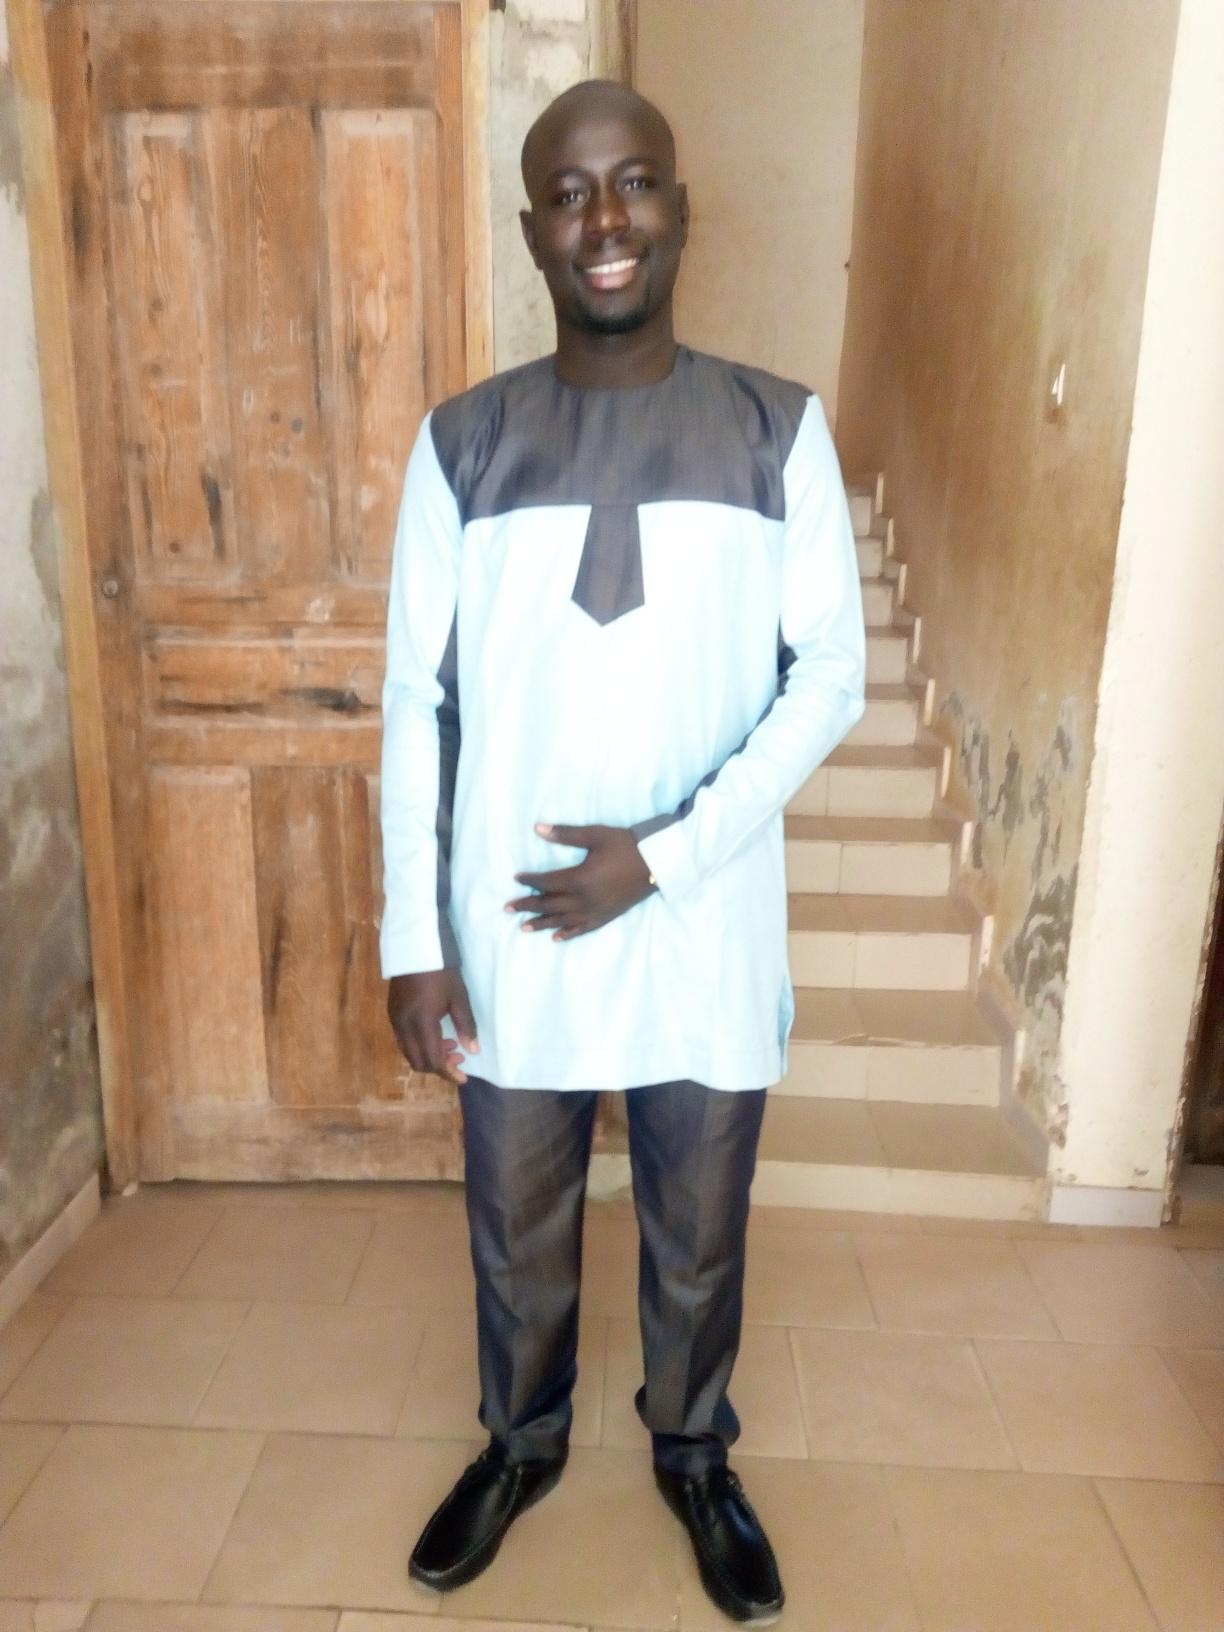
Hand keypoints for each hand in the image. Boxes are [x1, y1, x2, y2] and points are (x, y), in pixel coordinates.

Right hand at [387, 969, 478, 1084]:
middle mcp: (404, 1026)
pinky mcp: (391, 1013)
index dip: (449, 1073)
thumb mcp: (459, 997)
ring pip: (409, 1052)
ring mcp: (395, 1020)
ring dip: (428, 1055)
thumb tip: (473, 1051)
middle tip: (459, 1058)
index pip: (433, 1060)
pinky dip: (419, 1045)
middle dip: (439, 1066)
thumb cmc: (442, 971)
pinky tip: (435, 1035)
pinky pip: (403, 1040)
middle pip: (418, 1062)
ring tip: (450, 1045)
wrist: (416, 946)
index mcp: (422, 1023)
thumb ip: (466, 1026)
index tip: (463, 1078)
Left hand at [507, 823, 656, 941]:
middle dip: (528, 906)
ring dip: (542, 924)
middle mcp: (584, 900)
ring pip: (563, 920)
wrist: (657, 862)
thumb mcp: (595, 835)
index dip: (530, 881)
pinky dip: (568, 933)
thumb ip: (565, 834)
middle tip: (508, 908)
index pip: (547, 882)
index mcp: (580, 879)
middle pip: (550, 904)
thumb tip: (538, 829)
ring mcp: (596, 911)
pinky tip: (556, 937)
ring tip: (523, 927)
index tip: (517, 879)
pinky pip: (583, 928)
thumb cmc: (625, 845)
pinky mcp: (606, 917)